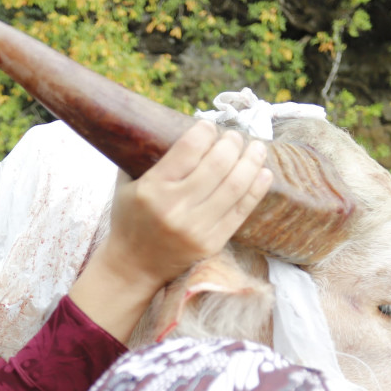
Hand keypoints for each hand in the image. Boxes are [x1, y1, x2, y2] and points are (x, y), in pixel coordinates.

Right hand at [104, 119, 271, 287]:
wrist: (133, 267)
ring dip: (250, 161)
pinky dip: (257, 188)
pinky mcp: (212, 243)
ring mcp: (196, 228)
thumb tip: (168, 123)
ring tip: (256, 148)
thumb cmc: (130, 219)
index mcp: (152, 189)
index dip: (205, 131)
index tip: (210, 126)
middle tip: (235, 136)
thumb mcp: (126, 185)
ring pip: (235, 185)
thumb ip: (144, 156)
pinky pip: (242, 210)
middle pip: (217, 164)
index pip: (189, 149)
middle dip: (232, 143)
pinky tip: (263, 172)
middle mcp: (175, 208)